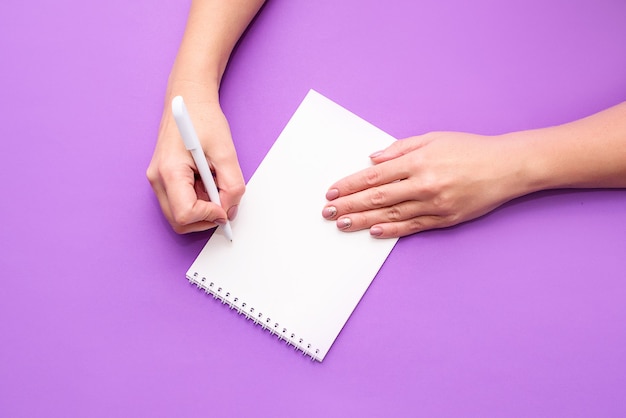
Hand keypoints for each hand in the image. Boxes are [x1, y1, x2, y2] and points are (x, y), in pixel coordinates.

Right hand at [147, 81, 244, 233]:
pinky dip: (198, 200)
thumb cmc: (203, 119)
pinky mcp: (164, 179)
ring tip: (215, 183)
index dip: (209, 215)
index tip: (225, 206)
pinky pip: (180, 202)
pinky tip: (207, 181)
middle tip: (224, 201)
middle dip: (205, 218)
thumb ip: (232, 185)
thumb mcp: (226, 153)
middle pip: (179, 221)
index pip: (185, 214)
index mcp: (170, 171)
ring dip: (202, 209)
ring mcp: (158, 179)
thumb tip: (230, 210)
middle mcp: (157, 178)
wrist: (189, 100)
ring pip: (180, 215)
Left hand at [322, 132, 529, 237]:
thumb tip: (373, 160)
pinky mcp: (445, 219)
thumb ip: (400, 149)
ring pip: (390, 215)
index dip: (350, 185)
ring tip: (343, 224)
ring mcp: (434, 204)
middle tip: (328, 212)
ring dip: (363, 220)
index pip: (374, 177)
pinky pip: (412, 226)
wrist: (507, 166)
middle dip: (349, 205)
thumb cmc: (469, 148)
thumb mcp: (433, 138)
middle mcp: (423, 184)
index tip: (333, 192)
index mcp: (418, 161)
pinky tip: (373, 231)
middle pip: (377, 198)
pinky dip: (392, 230)